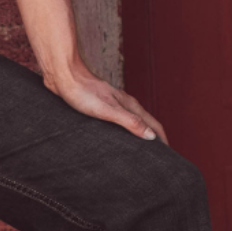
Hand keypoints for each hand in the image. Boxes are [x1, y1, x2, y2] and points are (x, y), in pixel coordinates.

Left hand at [46, 64, 167, 143]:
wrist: (63, 75)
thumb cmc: (82, 92)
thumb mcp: (108, 110)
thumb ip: (130, 122)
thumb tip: (151, 136)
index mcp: (129, 105)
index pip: (153, 124)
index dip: (162, 139)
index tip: (168, 154)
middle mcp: (124, 103)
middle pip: (145, 122)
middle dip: (153, 137)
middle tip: (156, 155)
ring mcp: (112, 103)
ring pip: (131, 120)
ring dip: (138, 133)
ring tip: (137, 148)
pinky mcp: (99, 104)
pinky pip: (117, 119)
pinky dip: (122, 130)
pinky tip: (114, 135)